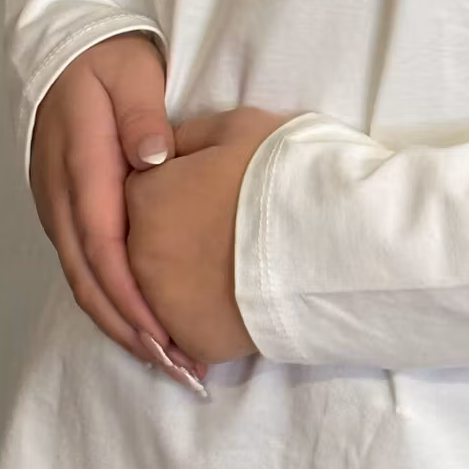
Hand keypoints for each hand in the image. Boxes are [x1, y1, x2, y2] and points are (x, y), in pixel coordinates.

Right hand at [29, 32, 207, 381]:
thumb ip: (141, 116)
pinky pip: (81, 264)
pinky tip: (137, 318)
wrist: (65, 46)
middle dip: (128, 328)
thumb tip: (154, 159)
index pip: (103, 245)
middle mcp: (60, 194)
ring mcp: (56, 203)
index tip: (165, 333)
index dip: (132, 296)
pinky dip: (107, 297)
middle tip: (175, 366)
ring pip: (80, 278)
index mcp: (81, 163)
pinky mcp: (62, 207)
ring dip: (117, 322)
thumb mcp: (131, 74)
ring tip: (164, 357)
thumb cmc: (107, 59)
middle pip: (88, 278)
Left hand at [125, 105, 299, 365]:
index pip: (140, 189)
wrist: (329, 236)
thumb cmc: (281, 171)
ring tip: (230, 264)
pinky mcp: (195, 342)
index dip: (173, 185)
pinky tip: (237, 297)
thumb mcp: (233, 127)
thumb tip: (166, 149)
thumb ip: (186, 138)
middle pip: (145, 242)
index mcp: (145, 198)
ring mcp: (164, 306)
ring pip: (160, 290)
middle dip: (174, 233)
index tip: (204, 187)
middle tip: (221, 226)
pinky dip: (205, 315)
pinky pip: (187, 328)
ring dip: (184, 277)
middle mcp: (140, 257)